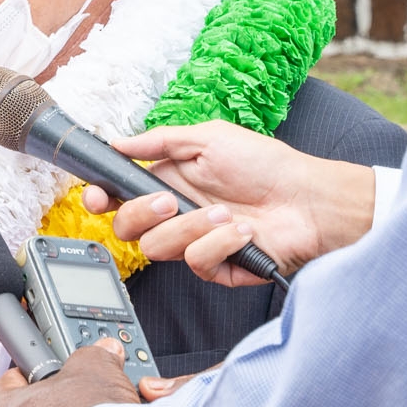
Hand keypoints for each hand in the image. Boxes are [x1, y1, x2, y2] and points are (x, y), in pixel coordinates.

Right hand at [80, 121, 376, 285]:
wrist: (310, 201)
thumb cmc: (267, 165)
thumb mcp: (209, 138)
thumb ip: (159, 141)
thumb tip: (118, 143)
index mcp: (168, 182)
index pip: (118, 196)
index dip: (100, 199)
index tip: (97, 197)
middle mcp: (176, 215)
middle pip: (127, 228)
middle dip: (141, 214)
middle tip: (169, 201)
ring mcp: (194, 243)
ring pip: (157, 249)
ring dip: (192, 227)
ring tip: (227, 213)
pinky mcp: (216, 268)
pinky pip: (195, 263)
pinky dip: (219, 244)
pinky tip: (244, 232)